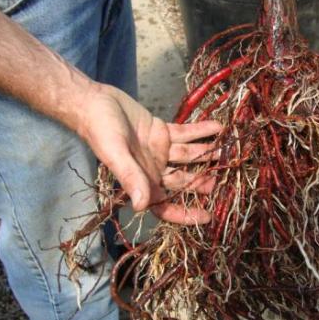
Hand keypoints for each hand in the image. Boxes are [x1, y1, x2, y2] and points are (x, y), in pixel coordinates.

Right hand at [75, 83, 220, 223]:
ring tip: (225, 151)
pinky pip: (185, 133)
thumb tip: (141, 206)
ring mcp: (159, 151)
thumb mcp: (115, 155)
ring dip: (205, 154)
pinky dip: (201, 131)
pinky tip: (218, 126)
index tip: (206, 217)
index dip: (185, 213)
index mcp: (141, 181)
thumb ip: (130, 178)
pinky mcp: (162, 132)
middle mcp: (153, 170)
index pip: (165, 205)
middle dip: (202, 181)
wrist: (93, 102)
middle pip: (183, 180)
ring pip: (188, 156)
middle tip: (222, 179)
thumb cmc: (99, 131)